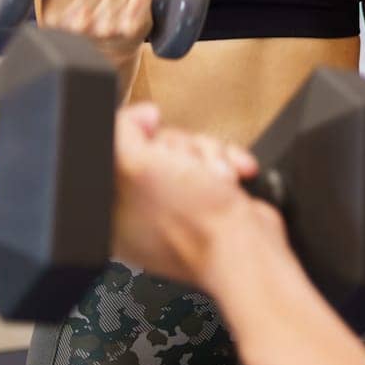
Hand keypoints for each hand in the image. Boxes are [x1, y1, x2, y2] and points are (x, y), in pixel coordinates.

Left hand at [111, 103, 283, 284]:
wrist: (246, 248)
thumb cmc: (193, 223)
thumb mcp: (137, 166)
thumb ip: (123, 131)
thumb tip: (140, 116)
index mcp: (118, 210)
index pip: (122, 151)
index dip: (143, 141)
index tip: (155, 145)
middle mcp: (147, 210)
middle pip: (160, 146)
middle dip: (184, 150)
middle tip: (188, 170)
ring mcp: (182, 207)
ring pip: (191, 151)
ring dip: (210, 157)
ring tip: (216, 178)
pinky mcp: (213, 201)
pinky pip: (217, 162)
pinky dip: (229, 163)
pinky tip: (232, 178)